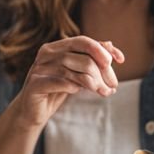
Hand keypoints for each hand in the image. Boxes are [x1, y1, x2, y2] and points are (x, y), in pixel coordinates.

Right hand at [11, 36, 125, 128]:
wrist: (32, 112)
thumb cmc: (57, 90)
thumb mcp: (76, 73)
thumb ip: (90, 59)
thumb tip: (111, 45)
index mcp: (56, 47)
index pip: (83, 41)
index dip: (103, 49)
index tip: (121, 60)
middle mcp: (46, 54)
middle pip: (82, 55)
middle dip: (103, 70)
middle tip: (113, 85)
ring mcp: (39, 68)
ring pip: (74, 69)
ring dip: (94, 82)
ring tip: (104, 92)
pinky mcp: (35, 84)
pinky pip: (62, 82)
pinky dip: (75, 87)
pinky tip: (80, 92)